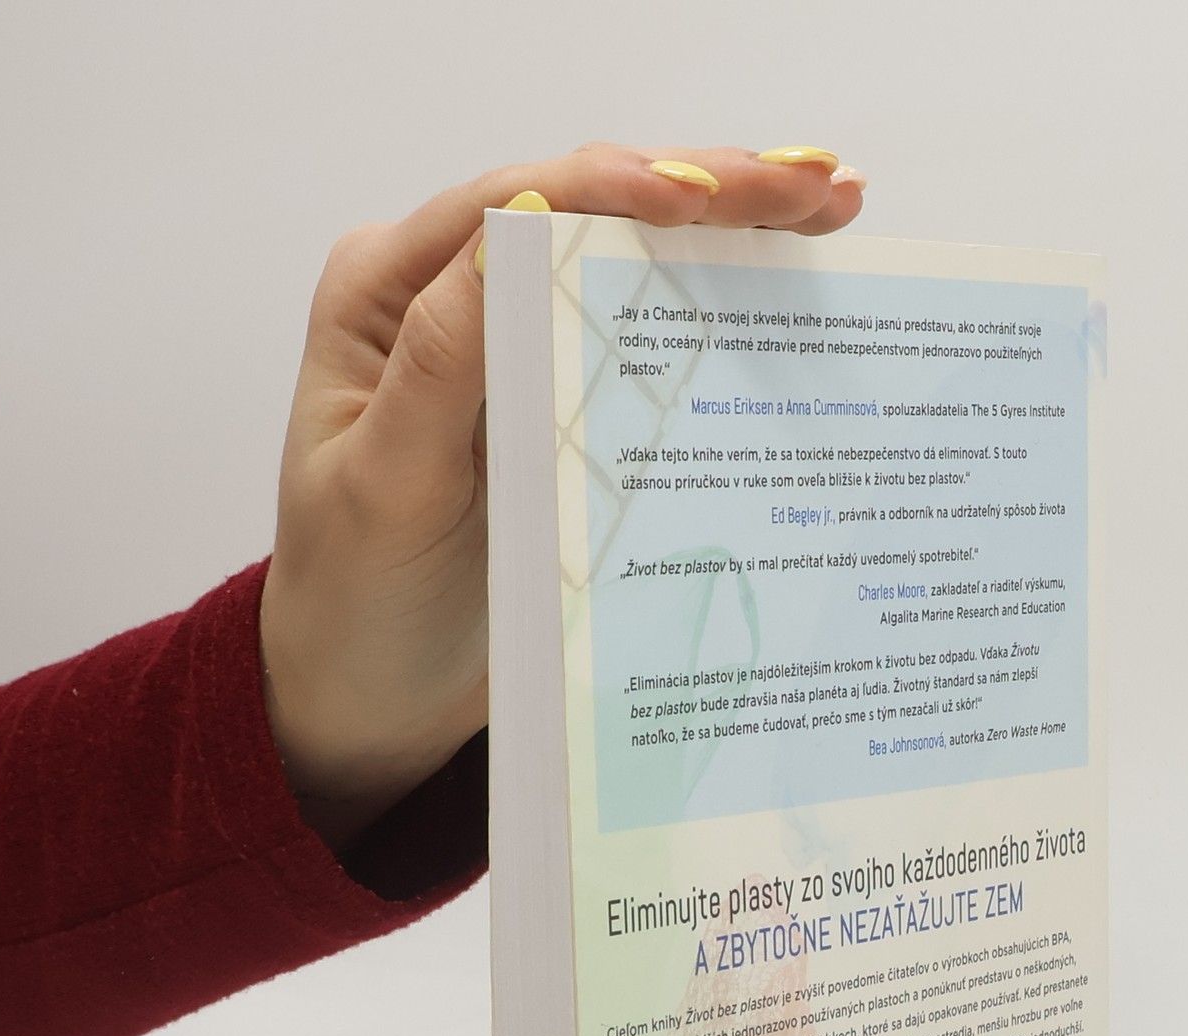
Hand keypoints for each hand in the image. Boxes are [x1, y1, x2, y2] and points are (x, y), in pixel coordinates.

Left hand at [258, 142, 866, 846]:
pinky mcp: (565, 402)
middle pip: (590, 211)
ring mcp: (516, 346)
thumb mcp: (387, 485)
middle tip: (820, 186)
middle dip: (709, 188)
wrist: (366, 696)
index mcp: (391, 292)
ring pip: (632, 260)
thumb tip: (521, 226)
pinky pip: (650, 337)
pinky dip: (724, 301)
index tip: (710, 199)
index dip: (619, 187)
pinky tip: (798, 276)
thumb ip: (445, 360)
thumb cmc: (354, 598)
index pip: (514, 205)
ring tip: (833, 204)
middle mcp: (454, 297)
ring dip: (735, 229)